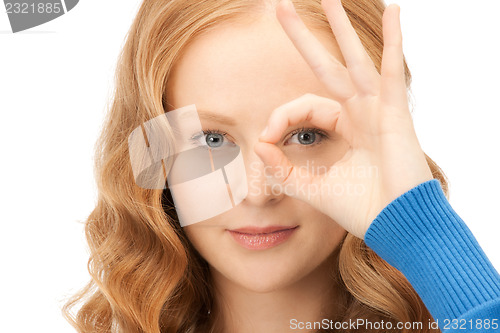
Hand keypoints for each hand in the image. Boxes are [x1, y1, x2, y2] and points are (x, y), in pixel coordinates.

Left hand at [254, 0, 432, 238]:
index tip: (265, 139)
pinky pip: (391, 72)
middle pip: (328, 66)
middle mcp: (359, 113)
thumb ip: (282, 167)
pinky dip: (394, 42)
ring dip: (341, 28)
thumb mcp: (311, 187)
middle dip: (305, 37)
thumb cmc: (361, 209)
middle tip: (280, 6)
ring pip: (356, 60)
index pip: (304, 106)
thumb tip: (257, 143)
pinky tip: (395, 12)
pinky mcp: (394, 114)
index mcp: (343, 128)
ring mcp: (377, 109)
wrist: (395, 227)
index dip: (280, 118)